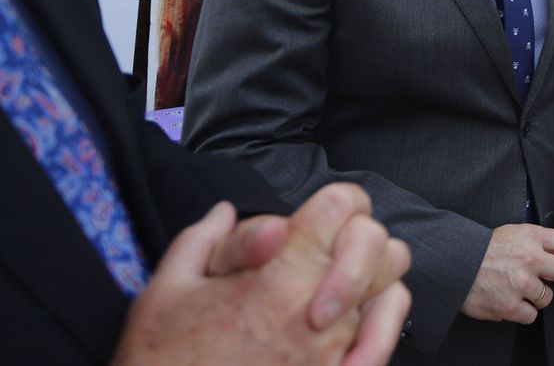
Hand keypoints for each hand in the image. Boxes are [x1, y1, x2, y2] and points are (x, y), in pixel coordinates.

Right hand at [113, 185, 411, 365]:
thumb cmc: (163, 361)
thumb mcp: (166, 291)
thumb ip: (202, 240)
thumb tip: (227, 212)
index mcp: (278, 274)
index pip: (341, 204)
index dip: (331, 205)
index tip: (312, 222)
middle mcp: (317, 308)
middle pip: (377, 243)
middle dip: (355, 239)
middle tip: (322, 257)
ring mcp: (333, 349)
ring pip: (390, 287)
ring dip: (371, 280)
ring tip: (336, 292)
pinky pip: (384, 341)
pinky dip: (381, 324)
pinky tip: (358, 325)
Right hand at [461, 224, 553, 323]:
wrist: (456, 265)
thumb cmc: (485, 249)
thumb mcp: (514, 232)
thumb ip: (538, 241)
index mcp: (531, 237)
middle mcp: (529, 258)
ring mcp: (520, 283)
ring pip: (547, 298)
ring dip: (539, 298)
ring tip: (520, 291)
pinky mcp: (510, 306)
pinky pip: (531, 315)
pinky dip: (523, 312)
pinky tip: (511, 302)